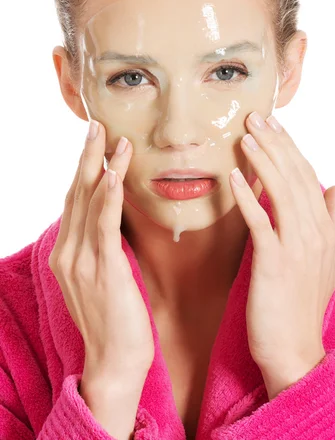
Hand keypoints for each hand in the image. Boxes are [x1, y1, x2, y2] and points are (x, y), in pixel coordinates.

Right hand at [48, 120, 154, 382]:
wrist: (115, 362)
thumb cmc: (115, 319)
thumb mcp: (103, 275)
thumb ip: (103, 245)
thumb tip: (115, 217)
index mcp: (67, 252)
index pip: (75, 201)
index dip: (84, 169)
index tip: (95, 141)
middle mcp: (68, 252)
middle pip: (77, 193)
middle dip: (87, 157)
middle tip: (96, 124)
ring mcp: (81, 261)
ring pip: (88, 202)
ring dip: (100, 166)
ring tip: (110, 136)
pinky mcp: (102, 269)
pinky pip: (104, 225)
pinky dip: (107, 197)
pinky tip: (113, 174)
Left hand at [229, 112, 334, 397]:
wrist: (294, 350)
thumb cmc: (303, 304)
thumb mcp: (328, 261)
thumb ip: (334, 221)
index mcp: (324, 228)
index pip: (308, 177)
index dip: (290, 148)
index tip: (274, 124)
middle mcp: (314, 232)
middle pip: (295, 177)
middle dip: (275, 143)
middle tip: (255, 116)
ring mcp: (296, 247)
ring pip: (281, 192)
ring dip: (263, 160)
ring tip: (245, 135)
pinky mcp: (274, 262)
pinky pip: (261, 222)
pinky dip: (248, 196)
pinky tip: (234, 176)